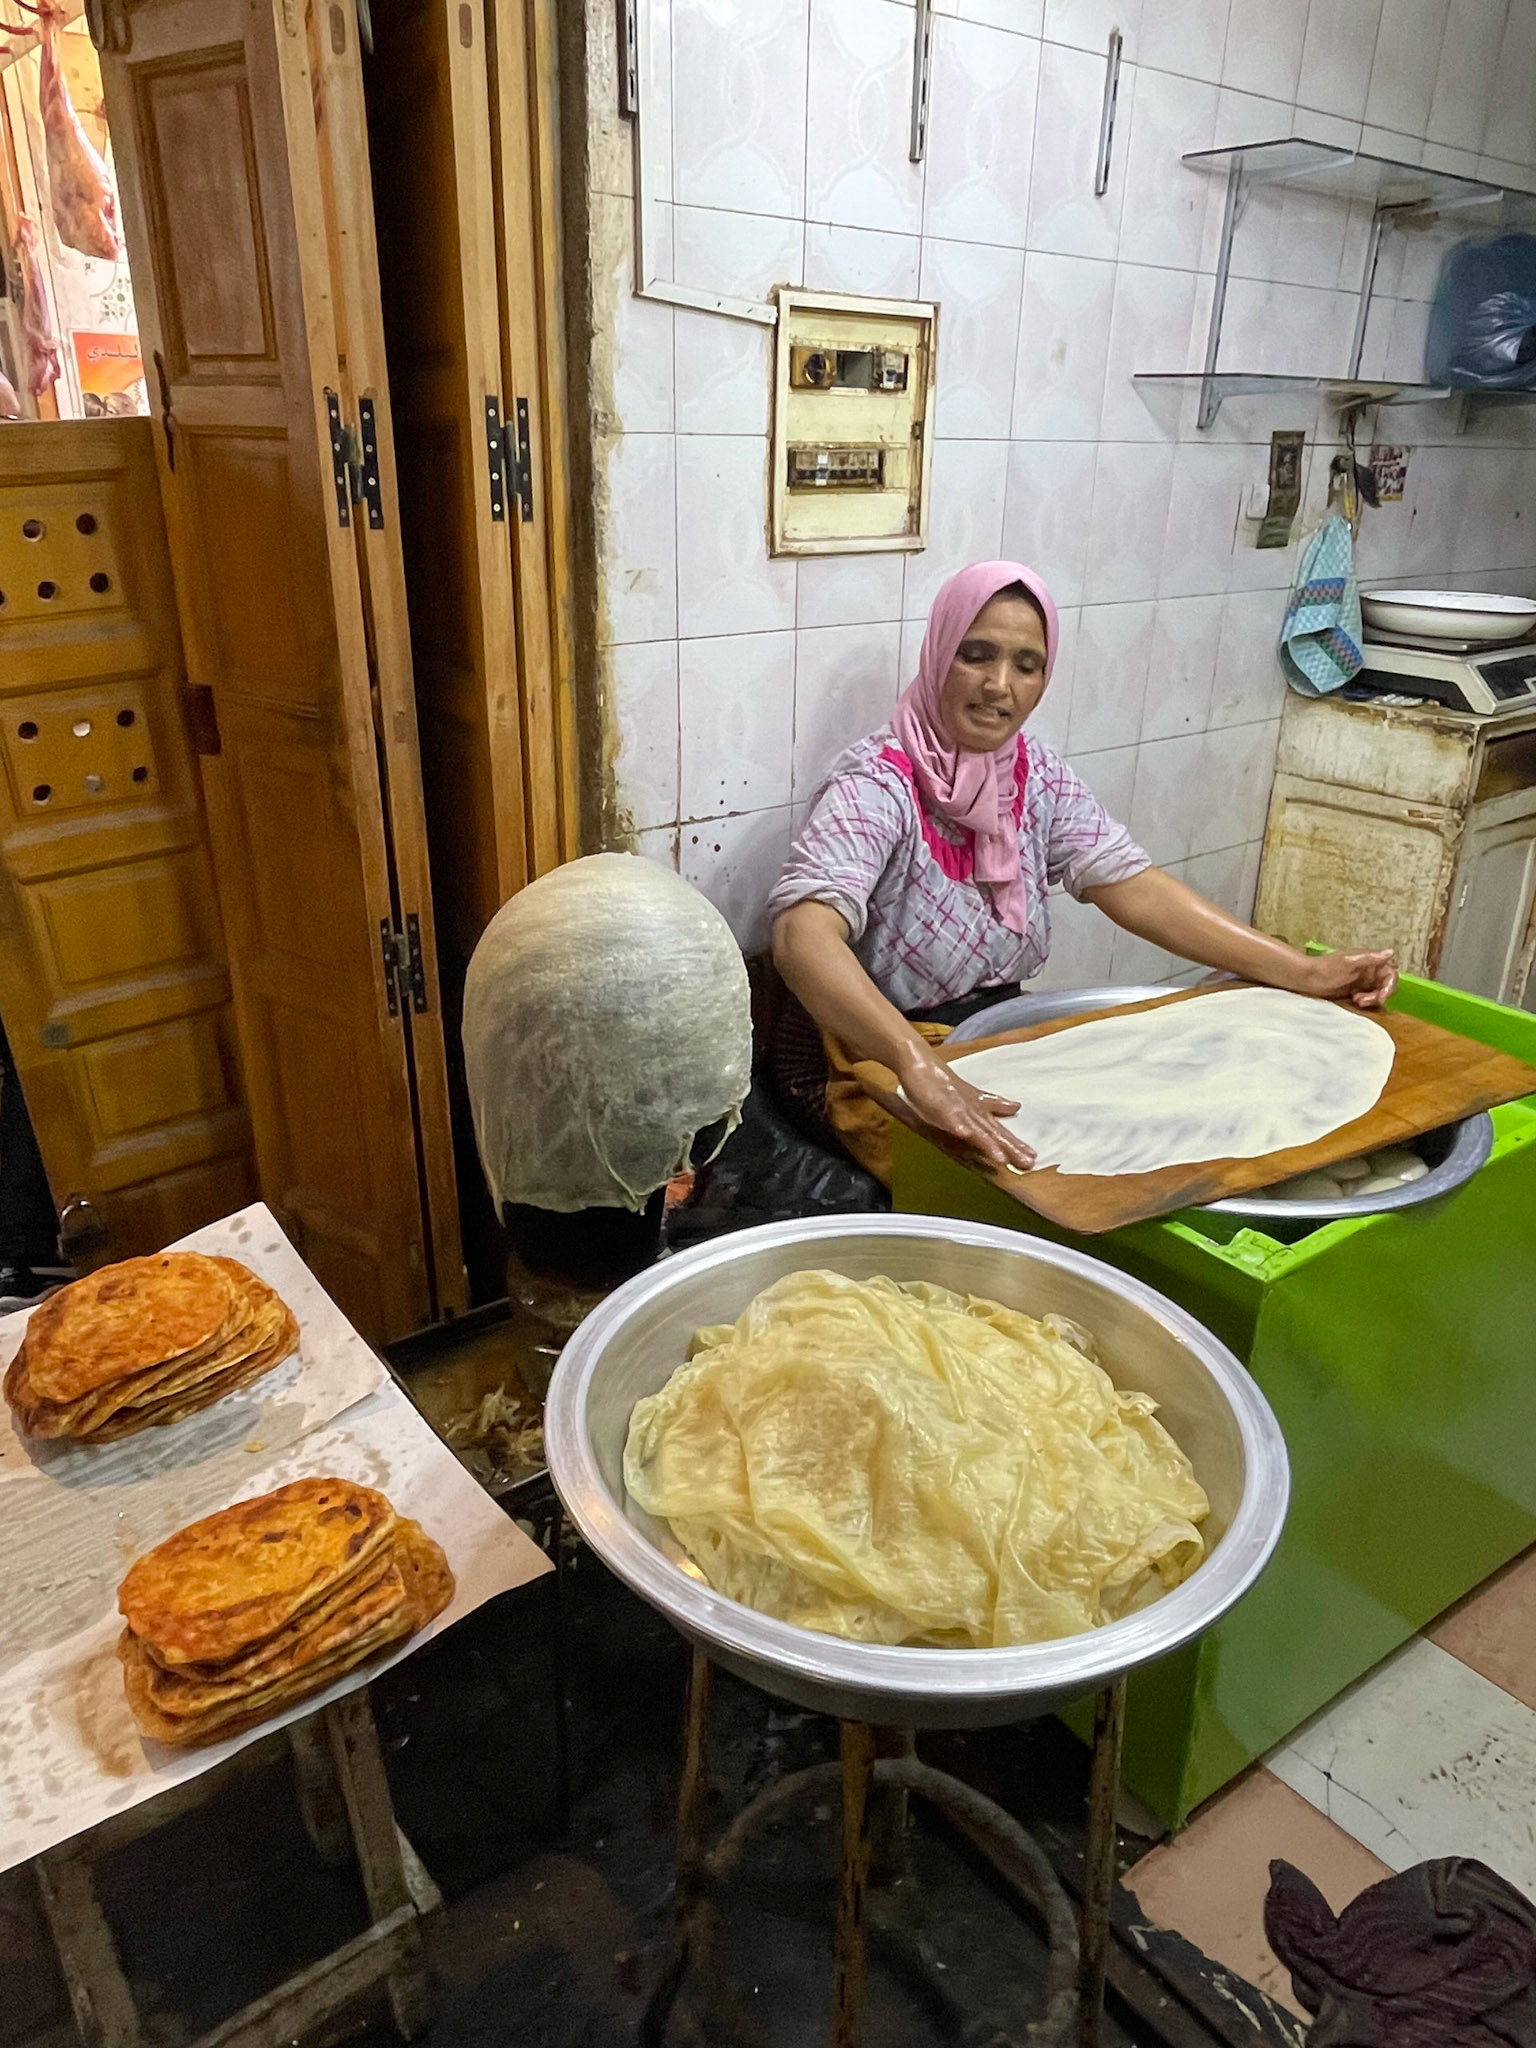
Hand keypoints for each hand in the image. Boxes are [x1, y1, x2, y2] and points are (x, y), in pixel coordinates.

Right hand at [899, 1049, 1036, 1173]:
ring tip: (1001, 1158)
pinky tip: (966, 1135)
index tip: (1033, 1159)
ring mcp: (958, 1110)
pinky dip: (958, 1126)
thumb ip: (994, 1103)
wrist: (923, 1065)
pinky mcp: (941, 1107)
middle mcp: (973, 1112)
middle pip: (994, 1133)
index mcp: (980, 1111)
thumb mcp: (973, 1095)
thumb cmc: (946, 1083)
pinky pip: (949, 1118)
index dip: (1016, 1145)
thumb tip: (1016, 1107)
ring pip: (975, 1129)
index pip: (1001, 1131)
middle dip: (1010, 1148)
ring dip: (988, 1143)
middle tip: (1028, 1163)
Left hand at [1291, 948, 1397, 1008]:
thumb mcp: (1349, 963)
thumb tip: (1390, 952)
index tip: (1381, 997)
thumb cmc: (1326, 968)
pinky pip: (1368, 997)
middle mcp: (1369, 969)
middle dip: (1379, 995)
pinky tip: (1354, 1001)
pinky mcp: (1355, 989)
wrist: (1306, 978)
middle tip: (1363, 1001)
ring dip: (1372, 999)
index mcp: (1370, 960)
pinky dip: (1366, 1001)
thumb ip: (1369, 959)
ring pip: (1377, 992)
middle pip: (1385, 986)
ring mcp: (1362, 980)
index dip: (1389, 986)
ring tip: (1357, 1001)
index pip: (1390, 974)